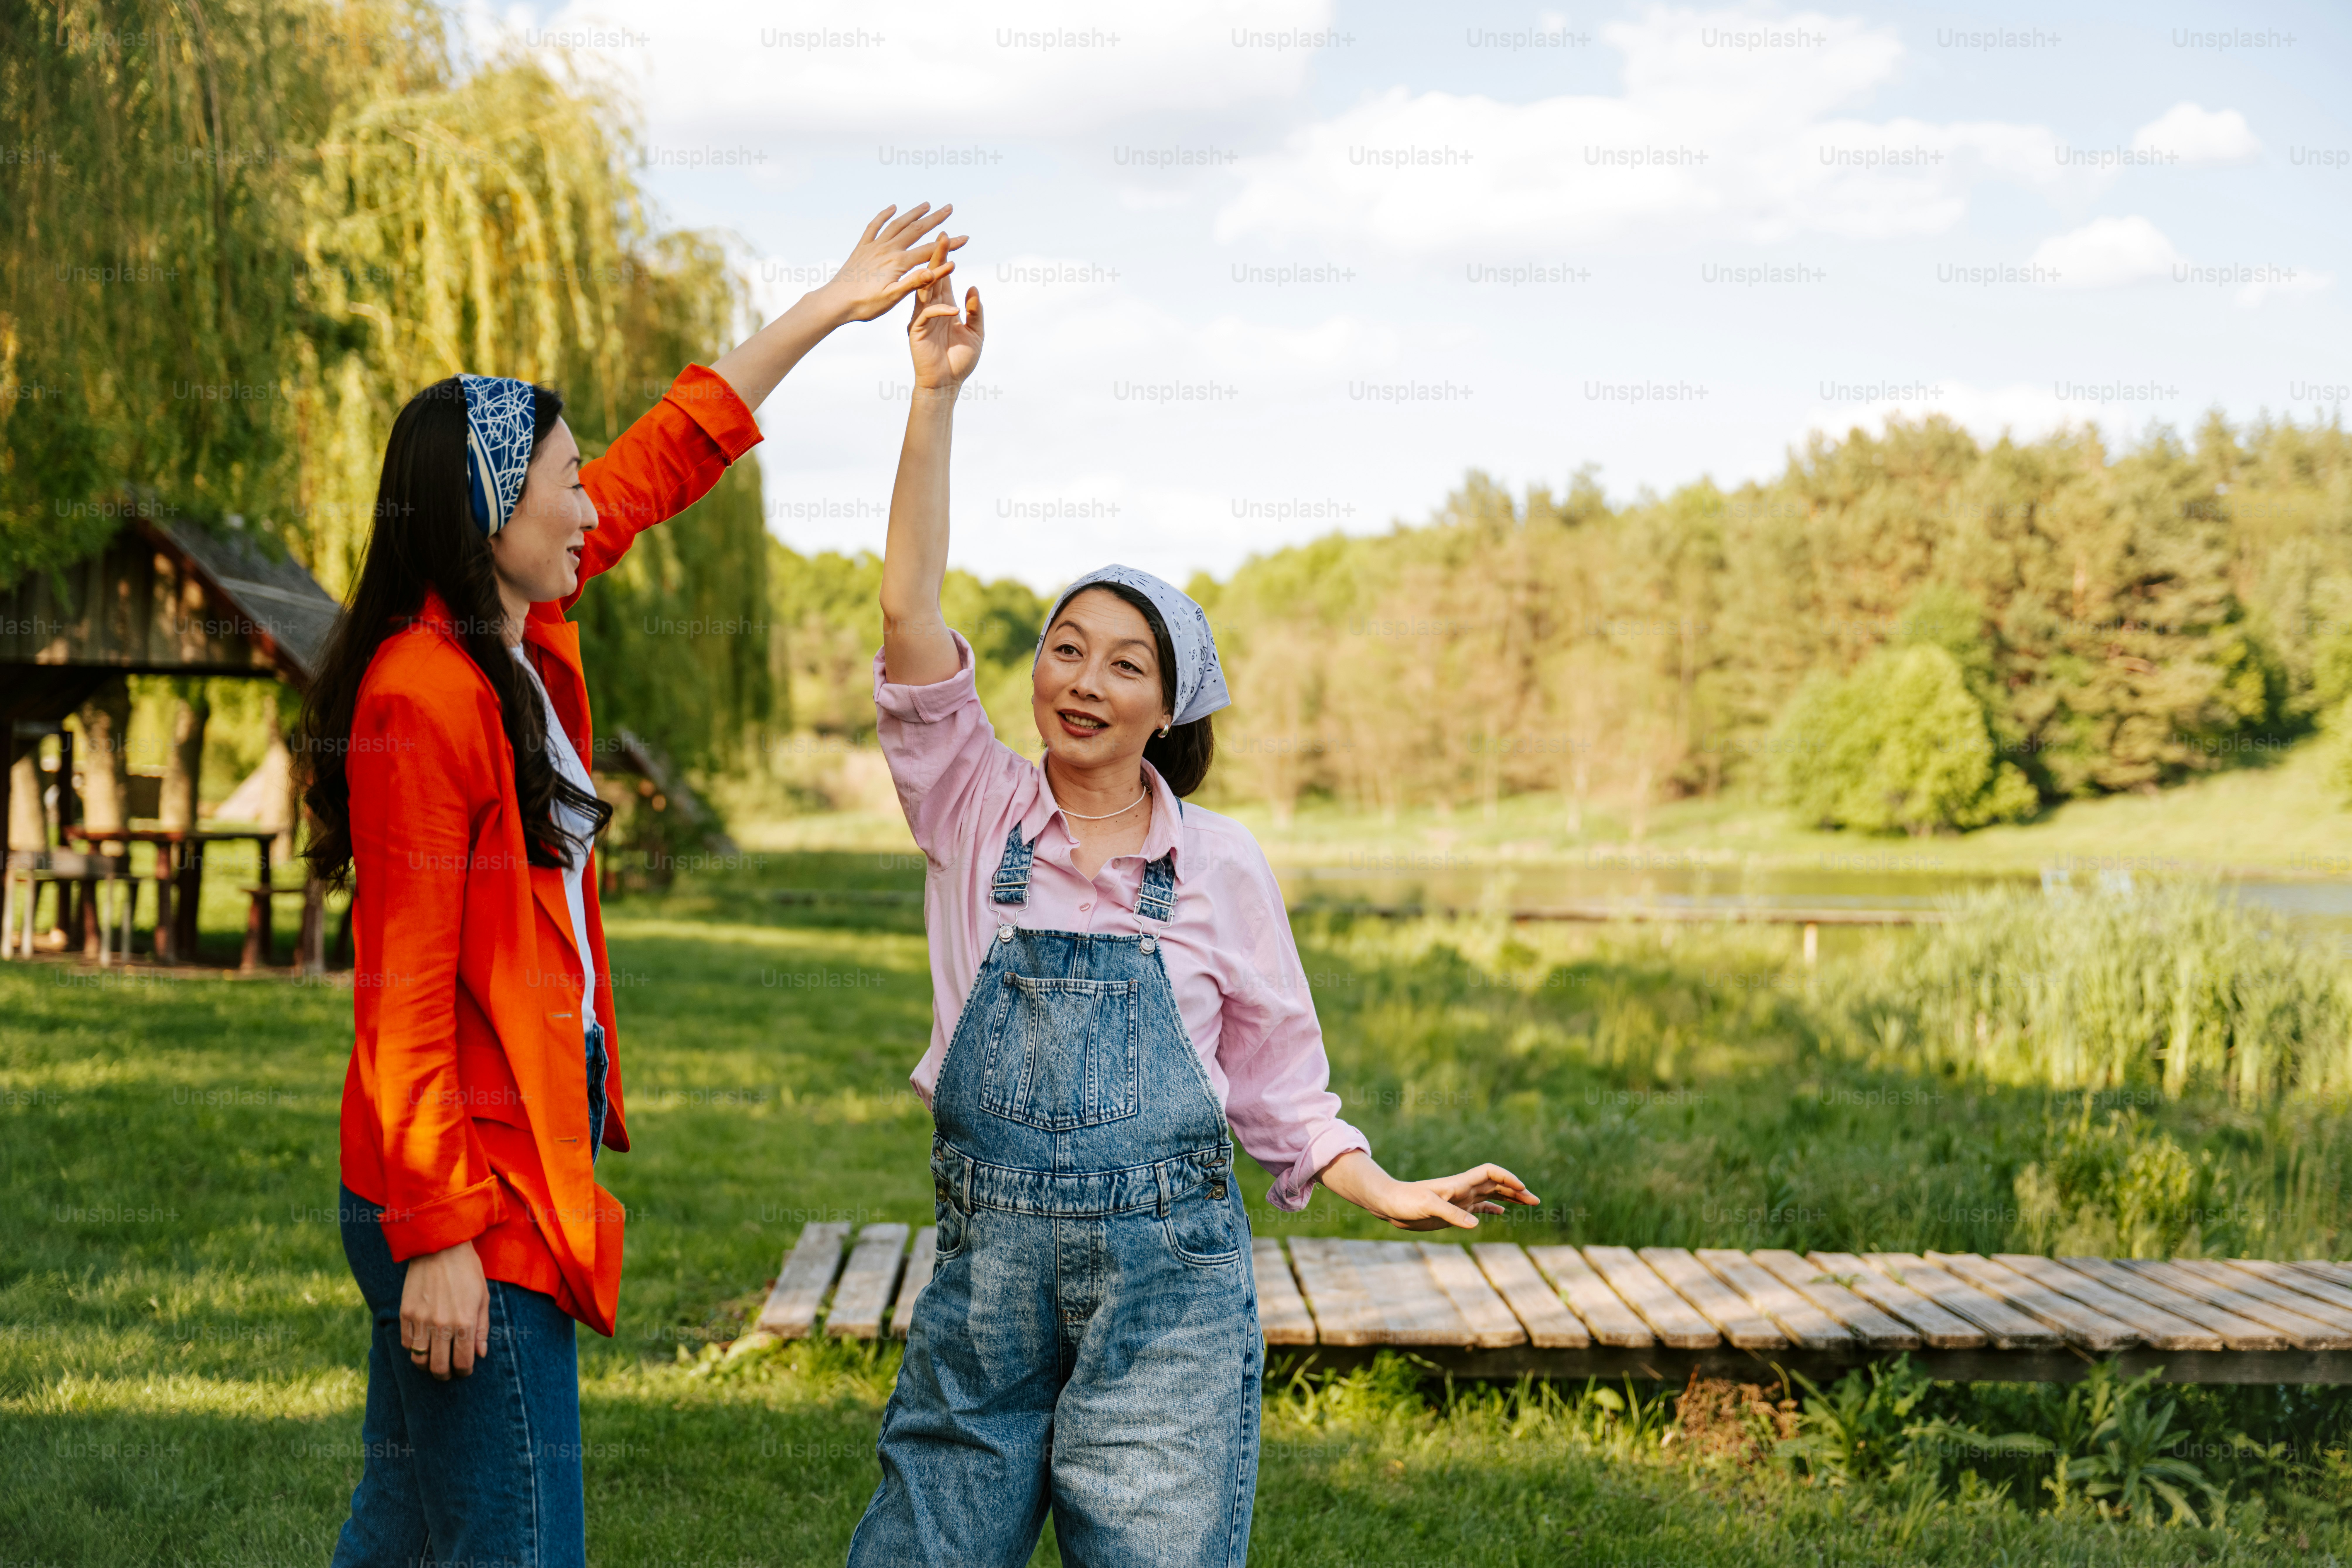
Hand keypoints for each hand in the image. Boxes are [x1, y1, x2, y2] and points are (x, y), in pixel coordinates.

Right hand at [398, 1240, 489, 1379]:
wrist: (440, 1247)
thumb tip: (480, 1354)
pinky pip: (406, 1344)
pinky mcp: (405, 1313)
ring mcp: (421, 1320)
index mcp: (464, 1322)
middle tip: (448, 1372)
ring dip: (427, 1365)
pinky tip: (422, 1343)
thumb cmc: (467, 1271)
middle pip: (438, 1367)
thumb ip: (482, 1329)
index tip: (465, 1370)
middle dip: (445, 1374)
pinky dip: (414, 1348)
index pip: (462, 1362)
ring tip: (434, 1360)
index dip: (464, 1371)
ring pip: (419, 1360)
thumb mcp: (483, 1298)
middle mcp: (441, 1325)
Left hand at [817, 203, 965, 323]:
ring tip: (927, 204)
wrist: (835, 302)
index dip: (949, 244)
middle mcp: (887, 249)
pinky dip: (884, 215)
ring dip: (913, 213)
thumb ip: (915, 282)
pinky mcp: (862, 248)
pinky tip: (892, 208)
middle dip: (935, 219)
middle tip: (949, 208)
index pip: (930, 251)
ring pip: (898, 224)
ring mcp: (874, 246)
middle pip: (916, 229)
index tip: (965, 237)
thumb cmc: (865, 305)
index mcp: (898, 263)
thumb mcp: (893, 298)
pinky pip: (874, 226)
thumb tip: (937, 270)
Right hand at [908, 235, 983, 390]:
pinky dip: (940, 311)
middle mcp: (931, 309)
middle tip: (941, 236)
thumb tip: (973, 288)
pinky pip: (927, 315)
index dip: (945, 260)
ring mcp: (922, 318)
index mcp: (944, 307)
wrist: (947, 384)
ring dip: (934, 275)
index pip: (944, 279)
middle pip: (932, 278)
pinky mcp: (916, 331)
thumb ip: (975, 311)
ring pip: (926, 290)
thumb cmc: (960, 361)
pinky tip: (954, 310)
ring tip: (943, 259)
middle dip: (937, 257)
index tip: (947, 240)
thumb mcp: (976, 333)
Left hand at [1318, 1150, 1538, 1231]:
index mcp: (1459, 1184)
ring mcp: (1459, 1199)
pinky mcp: (1453, 1210)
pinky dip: (1492, 1207)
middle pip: (1496, 1184)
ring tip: (1528, 1203)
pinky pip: (1478, 1206)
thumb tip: (1476, 1223)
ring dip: (1509, 1197)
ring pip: (1491, 1194)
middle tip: (1535, 1201)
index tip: (1522, 1187)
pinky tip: (1501, 1212)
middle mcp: (1462, 1189)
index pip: (1489, 1173)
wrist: (1389, 1204)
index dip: (1507, 1177)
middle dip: (1516, 1189)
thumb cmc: (1405, 1201)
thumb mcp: (1427, 1207)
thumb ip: (1452, 1215)